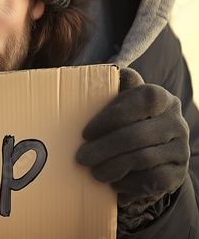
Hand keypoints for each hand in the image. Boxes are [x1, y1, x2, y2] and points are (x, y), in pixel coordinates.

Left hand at [76, 68, 189, 229]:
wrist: (152, 152)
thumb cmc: (124, 122)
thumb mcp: (118, 103)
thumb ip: (108, 89)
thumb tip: (88, 76)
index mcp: (160, 98)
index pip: (140, 101)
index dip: (111, 117)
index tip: (85, 133)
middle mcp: (175, 121)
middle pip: (137, 135)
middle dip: (104, 149)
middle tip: (81, 158)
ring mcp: (180, 148)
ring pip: (144, 158)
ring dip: (113, 167)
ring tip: (93, 172)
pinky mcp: (179, 172)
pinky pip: (154, 180)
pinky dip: (130, 183)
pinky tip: (114, 184)